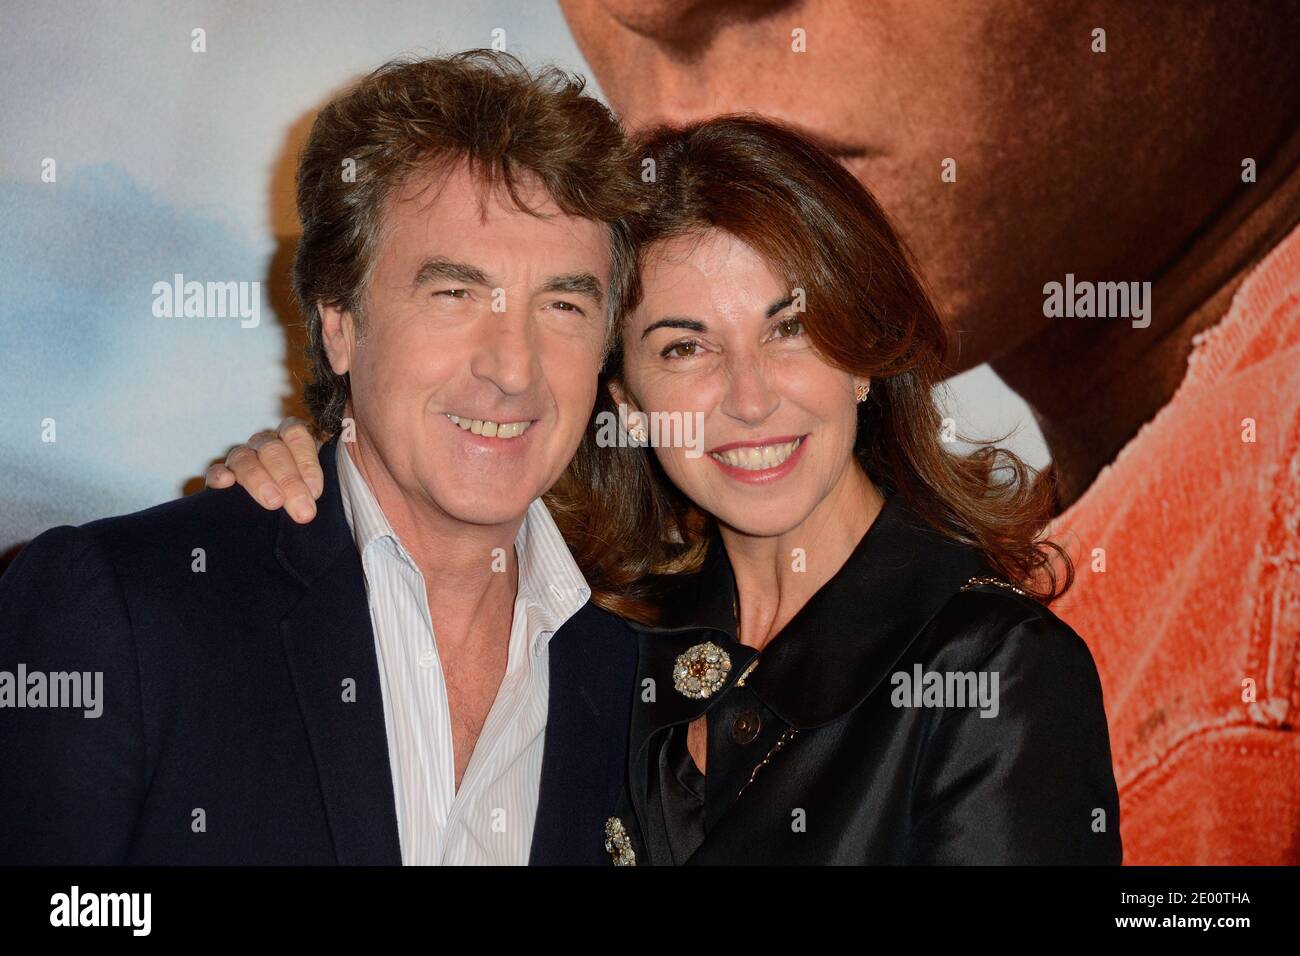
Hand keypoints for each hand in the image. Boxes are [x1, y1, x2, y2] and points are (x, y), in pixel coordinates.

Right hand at [204, 417, 323, 522]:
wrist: (270, 516)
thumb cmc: (300, 495)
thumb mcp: (312, 486)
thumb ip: (312, 486)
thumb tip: (314, 494)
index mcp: (290, 440)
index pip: (296, 436)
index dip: (306, 462)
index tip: (315, 491)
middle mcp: (264, 444)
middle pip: (273, 450)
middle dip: (289, 480)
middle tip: (301, 510)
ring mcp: (240, 458)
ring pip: (245, 458)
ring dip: (259, 480)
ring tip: (274, 502)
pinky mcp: (219, 476)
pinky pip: (216, 470)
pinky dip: (219, 475)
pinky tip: (227, 483)